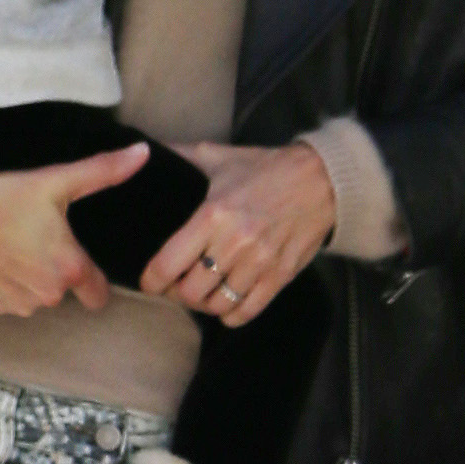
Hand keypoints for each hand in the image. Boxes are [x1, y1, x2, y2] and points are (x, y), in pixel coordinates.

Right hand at [0, 147, 150, 318]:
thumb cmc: (5, 197)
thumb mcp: (58, 181)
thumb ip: (105, 171)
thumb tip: (143, 152)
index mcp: (70, 268)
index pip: (98, 296)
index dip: (94, 281)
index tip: (82, 265)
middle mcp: (49, 294)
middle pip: (63, 290)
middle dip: (55, 270)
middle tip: (35, 240)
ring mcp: (19, 304)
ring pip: (36, 296)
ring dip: (30, 279)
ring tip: (12, 247)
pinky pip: (9, 300)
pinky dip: (6, 284)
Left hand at [141, 141, 335, 325]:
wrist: (322, 180)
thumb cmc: (267, 168)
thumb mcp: (219, 157)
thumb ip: (180, 156)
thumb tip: (142, 150)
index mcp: (212, 214)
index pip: (167, 264)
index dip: (151, 281)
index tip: (150, 281)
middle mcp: (234, 243)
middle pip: (190, 292)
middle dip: (177, 293)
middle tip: (177, 285)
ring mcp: (260, 263)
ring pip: (217, 305)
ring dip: (205, 303)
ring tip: (203, 292)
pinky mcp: (280, 276)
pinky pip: (247, 312)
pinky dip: (232, 314)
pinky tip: (228, 302)